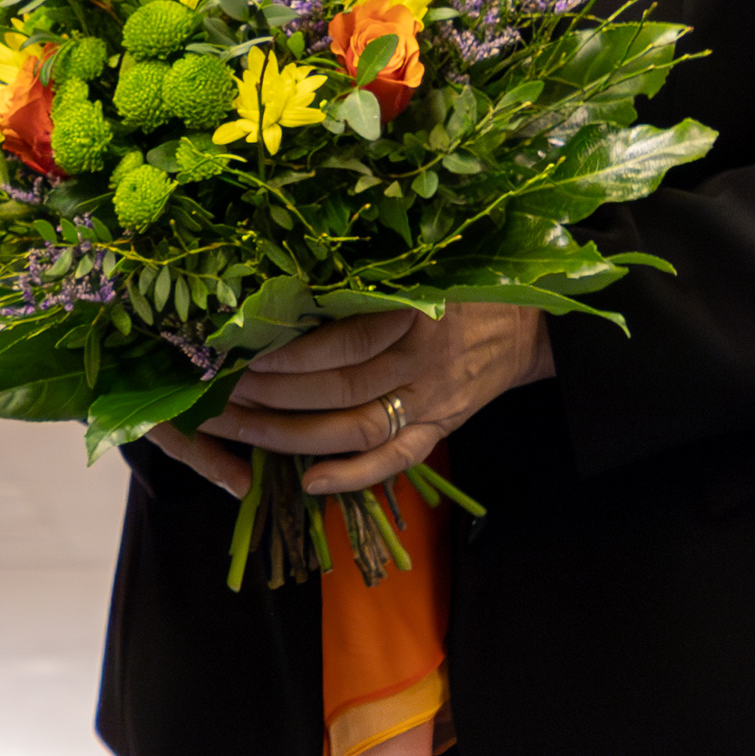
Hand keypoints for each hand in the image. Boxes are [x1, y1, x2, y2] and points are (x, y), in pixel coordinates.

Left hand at [155, 300, 556, 503]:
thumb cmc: (459, 288)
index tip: (242, 351)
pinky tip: (309, 482)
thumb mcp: (417, 273)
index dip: (290, 353)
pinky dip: (353, 477)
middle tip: (224, 390)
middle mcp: (422, 362)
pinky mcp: (442, 430)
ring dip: (295, 434)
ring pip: (357, 428)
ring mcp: (433, 402)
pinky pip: (397, 462)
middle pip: (339, 388)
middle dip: (274, 394)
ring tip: (245, 428)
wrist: (529, 325)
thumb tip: (286, 293)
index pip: (342, 341)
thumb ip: (364, 288)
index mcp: (414, 313)